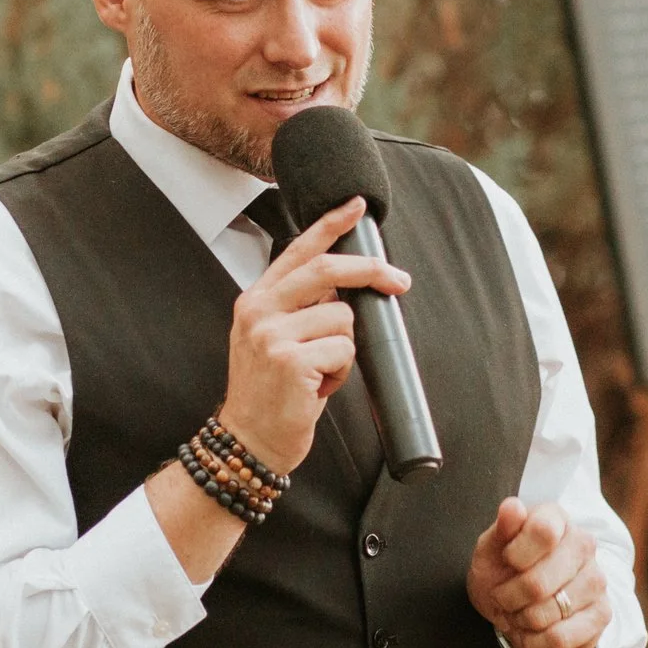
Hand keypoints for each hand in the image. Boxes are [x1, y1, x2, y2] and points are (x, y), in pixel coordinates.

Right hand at [219, 197, 410, 474]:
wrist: (248, 441)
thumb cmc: (269, 393)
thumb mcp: (272, 339)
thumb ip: (299, 308)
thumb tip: (348, 289)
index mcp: (255, 300)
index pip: (297, 251)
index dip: (330, 225)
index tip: (356, 206)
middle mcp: (258, 311)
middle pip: (327, 271)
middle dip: (370, 271)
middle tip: (399, 280)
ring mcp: (272, 335)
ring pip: (344, 319)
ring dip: (345, 350)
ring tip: (321, 372)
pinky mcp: (290, 361)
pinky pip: (344, 351)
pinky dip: (342, 373)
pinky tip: (318, 388)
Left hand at [467, 499, 610, 647]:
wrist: (518, 606)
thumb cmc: (502, 570)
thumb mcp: (491, 548)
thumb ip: (502, 528)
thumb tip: (512, 507)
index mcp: (556, 518)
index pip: (543, 532)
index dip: (515, 555)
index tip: (506, 561)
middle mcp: (584, 544)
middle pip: (539, 582)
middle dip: (509, 597)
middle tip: (503, 597)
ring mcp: (597, 580)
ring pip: (551, 612)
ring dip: (523, 620)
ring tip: (518, 613)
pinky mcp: (602, 615)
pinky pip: (562, 638)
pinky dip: (536, 643)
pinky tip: (530, 633)